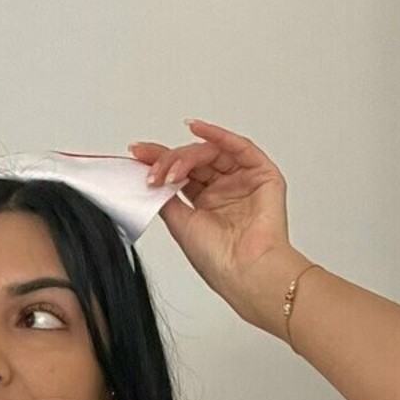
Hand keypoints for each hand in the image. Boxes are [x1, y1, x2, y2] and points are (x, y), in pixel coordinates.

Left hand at [127, 119, 294, 306]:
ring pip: (211, 152)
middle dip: (168, 159)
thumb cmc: (219, 260)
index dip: (159, 162)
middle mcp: (224, 190)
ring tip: (170, 171)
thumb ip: (166, 198)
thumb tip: (148, 178)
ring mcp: (243, 181)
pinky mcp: (263, 175)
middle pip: (194, 160)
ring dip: (186, 156)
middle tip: (150, 168)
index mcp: (206, 203)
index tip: (136, 154)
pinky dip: (218, 135)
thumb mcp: (181, 224)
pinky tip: (197, 129)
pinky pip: (240, 147)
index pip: (181, 174)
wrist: (245, 271)